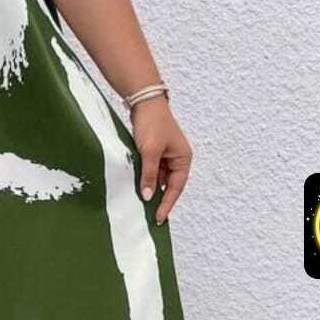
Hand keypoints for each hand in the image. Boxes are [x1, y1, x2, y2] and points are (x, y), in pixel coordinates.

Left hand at [130, 95, 192, 224]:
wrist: (143, 101)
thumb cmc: (152, 123)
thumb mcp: (149, 152)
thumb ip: (149, 175)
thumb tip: (147, 196)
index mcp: (183, 159)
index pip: (176, 188)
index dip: (167, 204)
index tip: (159, 218)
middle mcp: (177, 158)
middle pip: (169, 185)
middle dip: (159, 199)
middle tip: (150, 216)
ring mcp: (166, 155)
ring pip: (158, 178)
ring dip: (150, 188)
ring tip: (141, 204)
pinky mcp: (154, 151)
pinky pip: (151, 170)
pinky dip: (144, 178)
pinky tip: (136, 187)